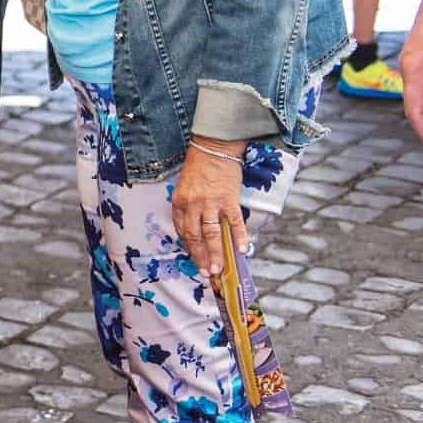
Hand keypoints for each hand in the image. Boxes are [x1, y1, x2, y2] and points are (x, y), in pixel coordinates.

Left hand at [173, 141, 246, 279]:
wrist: (214, 148)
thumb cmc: (199, 168)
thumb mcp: (185, 189)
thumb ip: (188, 209)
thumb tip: (197, 232)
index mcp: (179, 203)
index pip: (182, 232)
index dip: (189, 249)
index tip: (195, 262)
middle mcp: (193, 205)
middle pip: (195, 237)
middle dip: (201, 258)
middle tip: (206, 273)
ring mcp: (211, 203)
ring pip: (212, 235)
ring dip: (216, 254)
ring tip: (219, 270)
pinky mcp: (229, 199)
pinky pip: (235, 223)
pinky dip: (239, 237)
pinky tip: (242, 250)